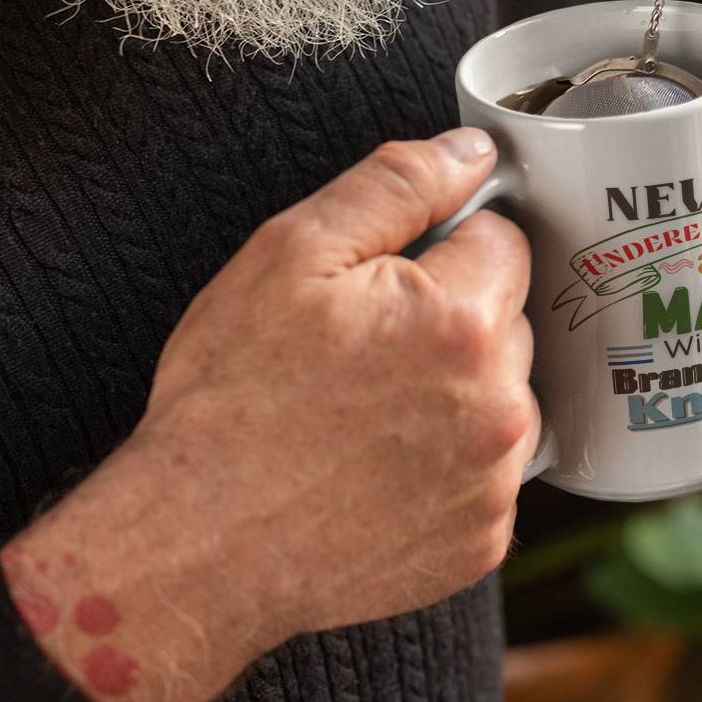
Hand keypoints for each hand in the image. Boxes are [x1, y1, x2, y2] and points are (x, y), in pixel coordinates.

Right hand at [0, 131, 538, 701]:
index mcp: (462, 322)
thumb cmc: (229, 401)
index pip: (503, 239)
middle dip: (451, 320)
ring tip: (364, 415)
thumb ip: (396, 185)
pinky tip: (378, 470)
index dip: (442, 247)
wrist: (194, 550)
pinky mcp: (482, 547)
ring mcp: (494, 485)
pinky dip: (447, 468)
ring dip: (455, 395)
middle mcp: (500, 407)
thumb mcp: (291, 254)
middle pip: (508, 321)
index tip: (388, 281)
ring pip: (502, 399)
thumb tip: (471, 152)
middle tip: (363, 351)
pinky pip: (487, 476)